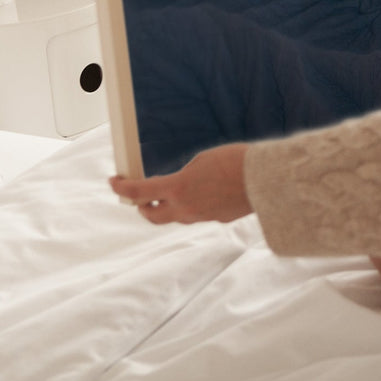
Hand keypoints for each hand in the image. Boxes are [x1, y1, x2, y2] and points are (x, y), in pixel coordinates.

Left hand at [110, 143, 252, 224]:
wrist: (266, 178)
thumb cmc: (235, 162)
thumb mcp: (202, 160)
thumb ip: (185, 175)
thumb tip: (181, 185)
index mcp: (178, 189)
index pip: (139, 192)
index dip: (122, 187)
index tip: (114, 182)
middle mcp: (186, 209)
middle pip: (152, 216)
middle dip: (142, 207)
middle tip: (141, 197)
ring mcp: (202, 217)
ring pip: (176, 216)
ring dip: (170, 206)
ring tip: (175, 192)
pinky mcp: (219, 219)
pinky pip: (199, 214)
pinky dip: (195, 205)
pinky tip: (207, 192)